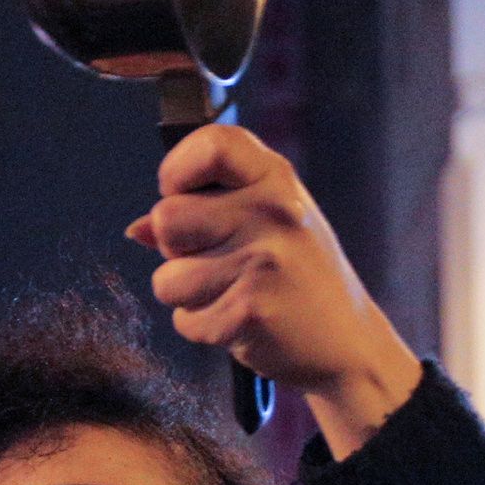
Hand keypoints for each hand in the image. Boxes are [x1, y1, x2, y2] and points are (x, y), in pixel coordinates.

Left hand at [127, 126, 421, 454]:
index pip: (211, 143)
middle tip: (214, 259)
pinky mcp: (250, 311)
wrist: (347, 342)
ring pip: (167, 278)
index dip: (178, 169)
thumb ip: (206, 211)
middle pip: (167, 218)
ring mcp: (263, 262)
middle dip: (175, 248)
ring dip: (186, 295)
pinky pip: (185, 319)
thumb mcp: (267, 223)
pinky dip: (202, 327)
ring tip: (230, 293)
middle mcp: (272, 212)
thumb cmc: (297, 275)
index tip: (180, 194)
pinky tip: (238, 320)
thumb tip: (137, 229)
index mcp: (276, 179)